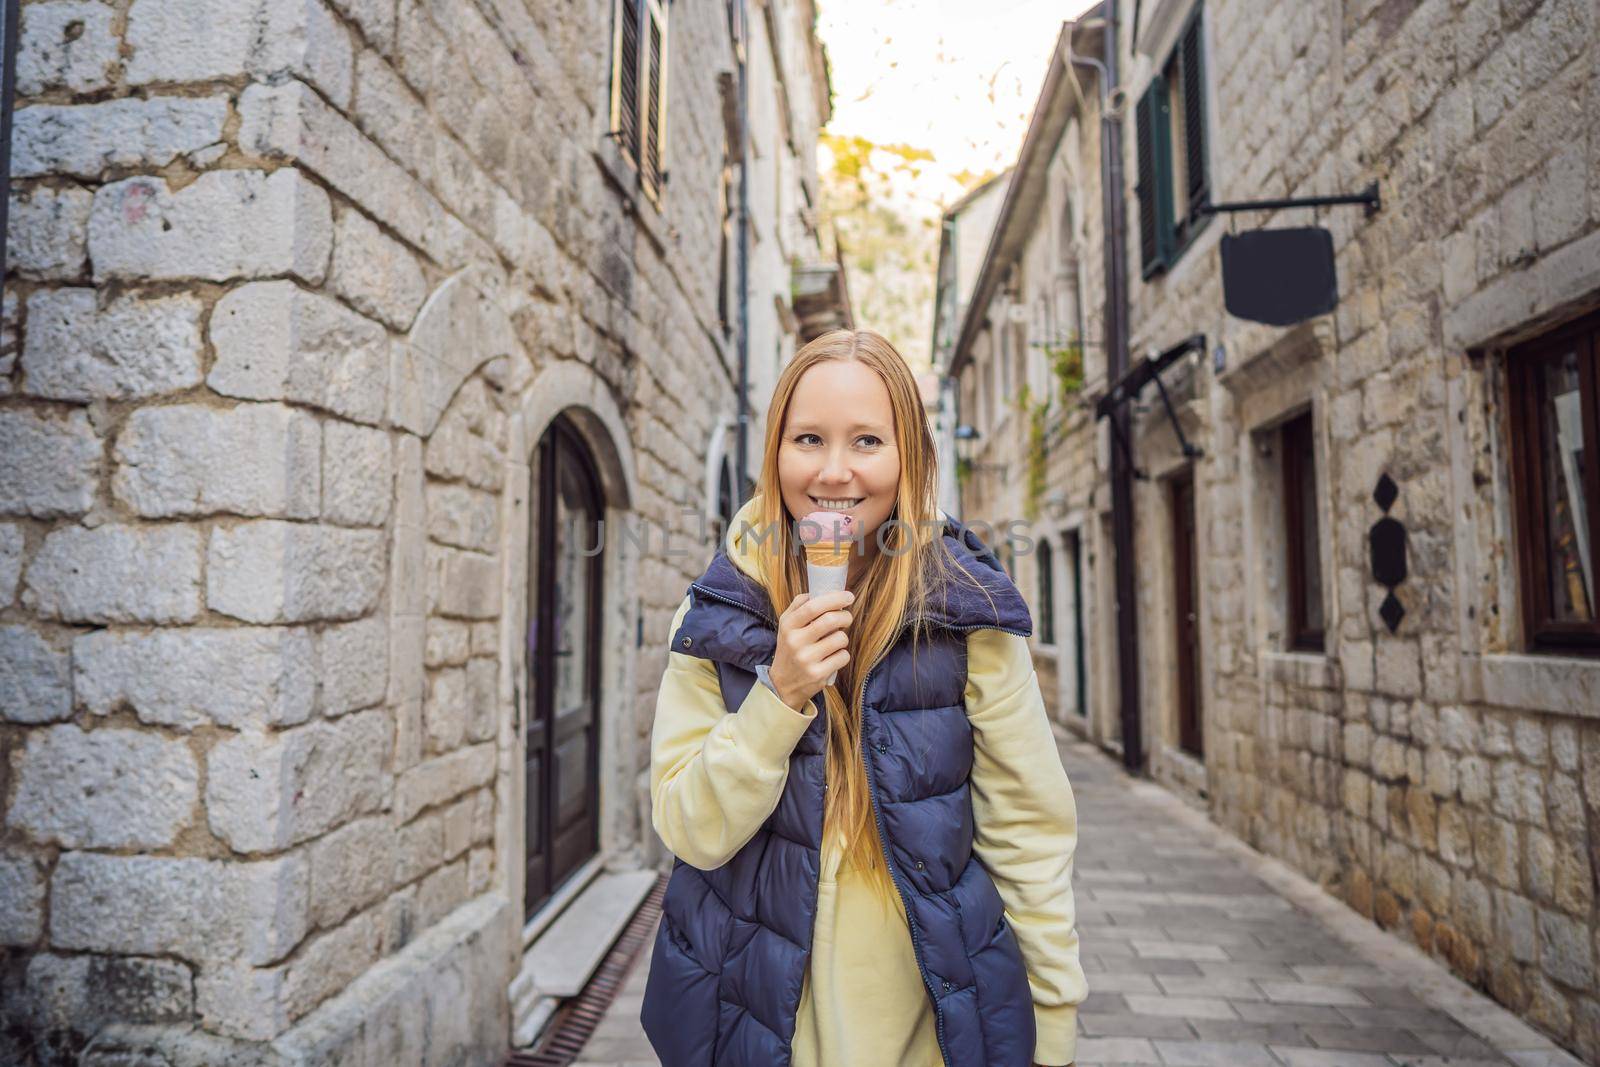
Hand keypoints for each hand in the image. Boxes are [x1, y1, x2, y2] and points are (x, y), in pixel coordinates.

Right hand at [768, 589, 853, 709]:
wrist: (782, 684)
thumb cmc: (789, 649)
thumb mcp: (786, 626)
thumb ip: (799, 606)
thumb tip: (819, 591)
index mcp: (788, 626)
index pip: (813, 606)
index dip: (835, 598)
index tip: (849, 596)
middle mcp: (795, 642)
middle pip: (831, 620)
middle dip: (845, 616)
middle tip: (847, 618)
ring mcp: (806, 659)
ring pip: (840, 639)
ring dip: (843, 637)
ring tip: (835, 641)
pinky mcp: (818, 674)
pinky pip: (843, 656)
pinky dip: (843, 654)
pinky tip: (833, 657)